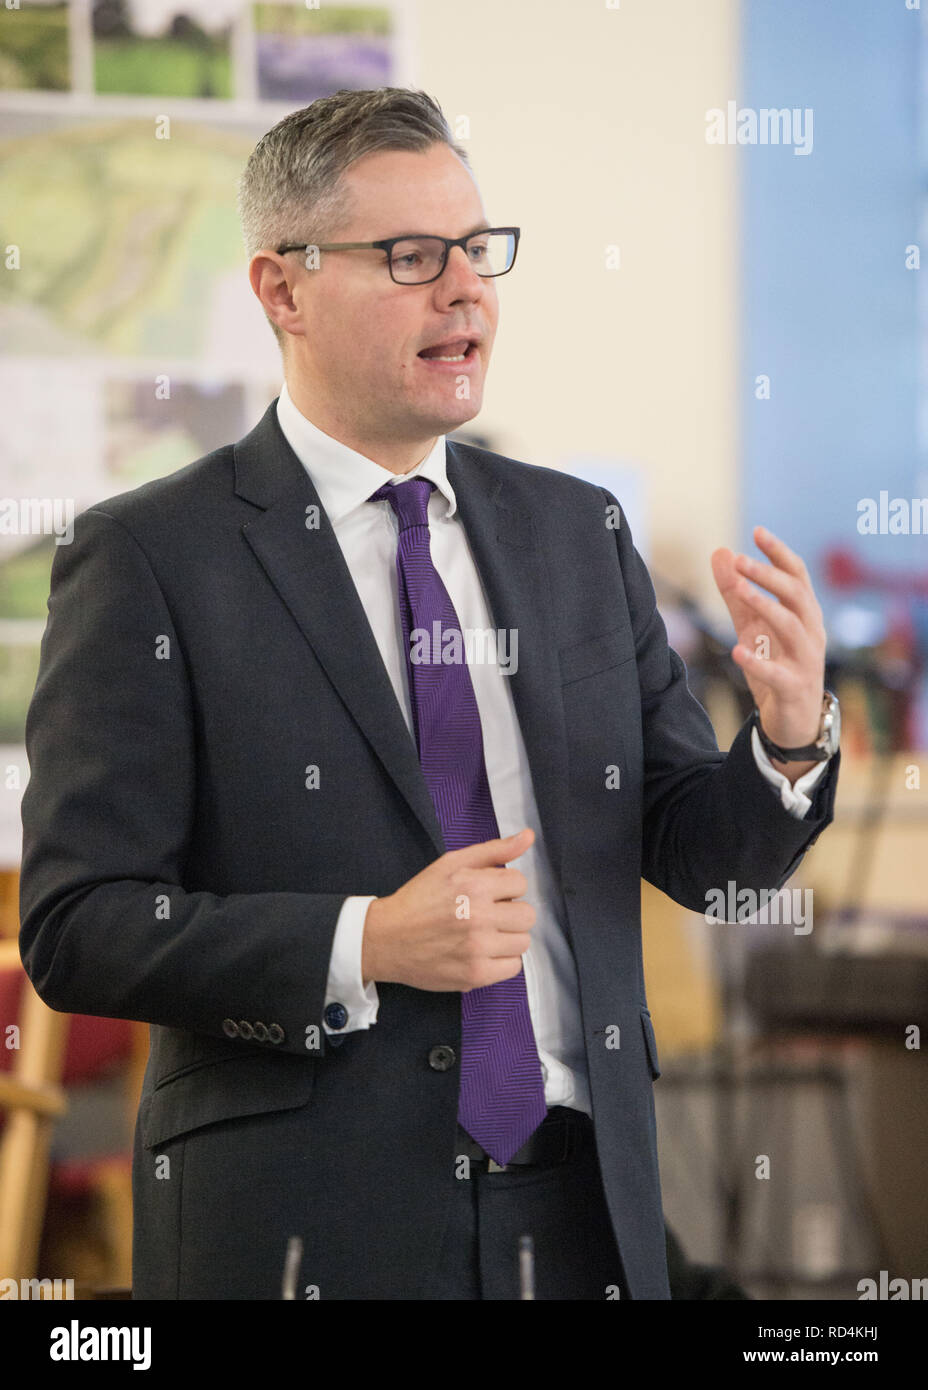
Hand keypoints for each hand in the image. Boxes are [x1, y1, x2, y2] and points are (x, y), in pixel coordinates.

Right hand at [361, 827, 535, 990]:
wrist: (386, 938)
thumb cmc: (419, 899)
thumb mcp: (451, 864)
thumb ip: (494, 850)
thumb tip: (528, 837)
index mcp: (474, 885)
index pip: (521, 884)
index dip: (505, 888)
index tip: (488, 894)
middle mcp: (479, 917)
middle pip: (527, 915)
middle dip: (510, 912)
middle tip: (488, 915)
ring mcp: (478, 949)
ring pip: (523, 941)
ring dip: (507, 937)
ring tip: (483, 934)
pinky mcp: (476, 975)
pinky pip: (513, 967)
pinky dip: (502, 961)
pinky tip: (482, 952)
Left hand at [710, 526, 825, 765]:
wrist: (794, 720)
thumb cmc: (776, 665)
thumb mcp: (752, 626)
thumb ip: (736, 593)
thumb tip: (720, 552)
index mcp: (803, 613)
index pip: (797, 575)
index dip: (779, 553)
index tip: (757, 531)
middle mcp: (811, 632)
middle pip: (796, 595)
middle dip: (769, 575)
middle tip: (739, 560)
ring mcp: (806, 660)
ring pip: (792, 627)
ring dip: (765, 606)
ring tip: (739, 589)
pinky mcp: (794, 688)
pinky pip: (779, 673)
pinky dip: (758, 662)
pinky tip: (737, 651)